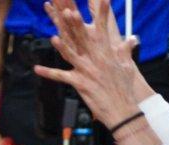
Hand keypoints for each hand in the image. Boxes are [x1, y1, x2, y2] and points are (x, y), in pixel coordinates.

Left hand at [33, 0, 144, 126]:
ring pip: (71, 55)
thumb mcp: (127, 66)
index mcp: (107, 53)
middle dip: (76, 24)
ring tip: (52, 36)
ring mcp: (87, 71)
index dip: (103, 14)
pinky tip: (37, 68)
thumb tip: (131, 39)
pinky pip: (61, 77)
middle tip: (69, 10)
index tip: (104, 0)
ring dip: (60, 46)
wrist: (122, 110)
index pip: (104, 29)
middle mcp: (96, 59)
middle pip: (84, 38)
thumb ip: (126, 50)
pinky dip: (49, 73)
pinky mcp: (80, 84)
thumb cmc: (125, 89)